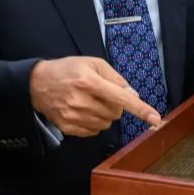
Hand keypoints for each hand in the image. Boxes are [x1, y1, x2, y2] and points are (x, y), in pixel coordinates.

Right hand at [29, 56, 160, 136]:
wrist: (37, 83)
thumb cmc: (68, 70)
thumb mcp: (92, 63)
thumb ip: (115, 77)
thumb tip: (133, 95)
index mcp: (89, 82)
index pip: (121, 98)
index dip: (140, 109)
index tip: (156, 119)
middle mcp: (82, 100)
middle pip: (115, 113)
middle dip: (115, 106)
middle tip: (101, 95)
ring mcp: (74, 116)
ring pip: (106, 124)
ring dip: (104, 115)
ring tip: (90, 102)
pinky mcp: (68, 127)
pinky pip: (94, 131)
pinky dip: (94, 123)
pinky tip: (82, 111)